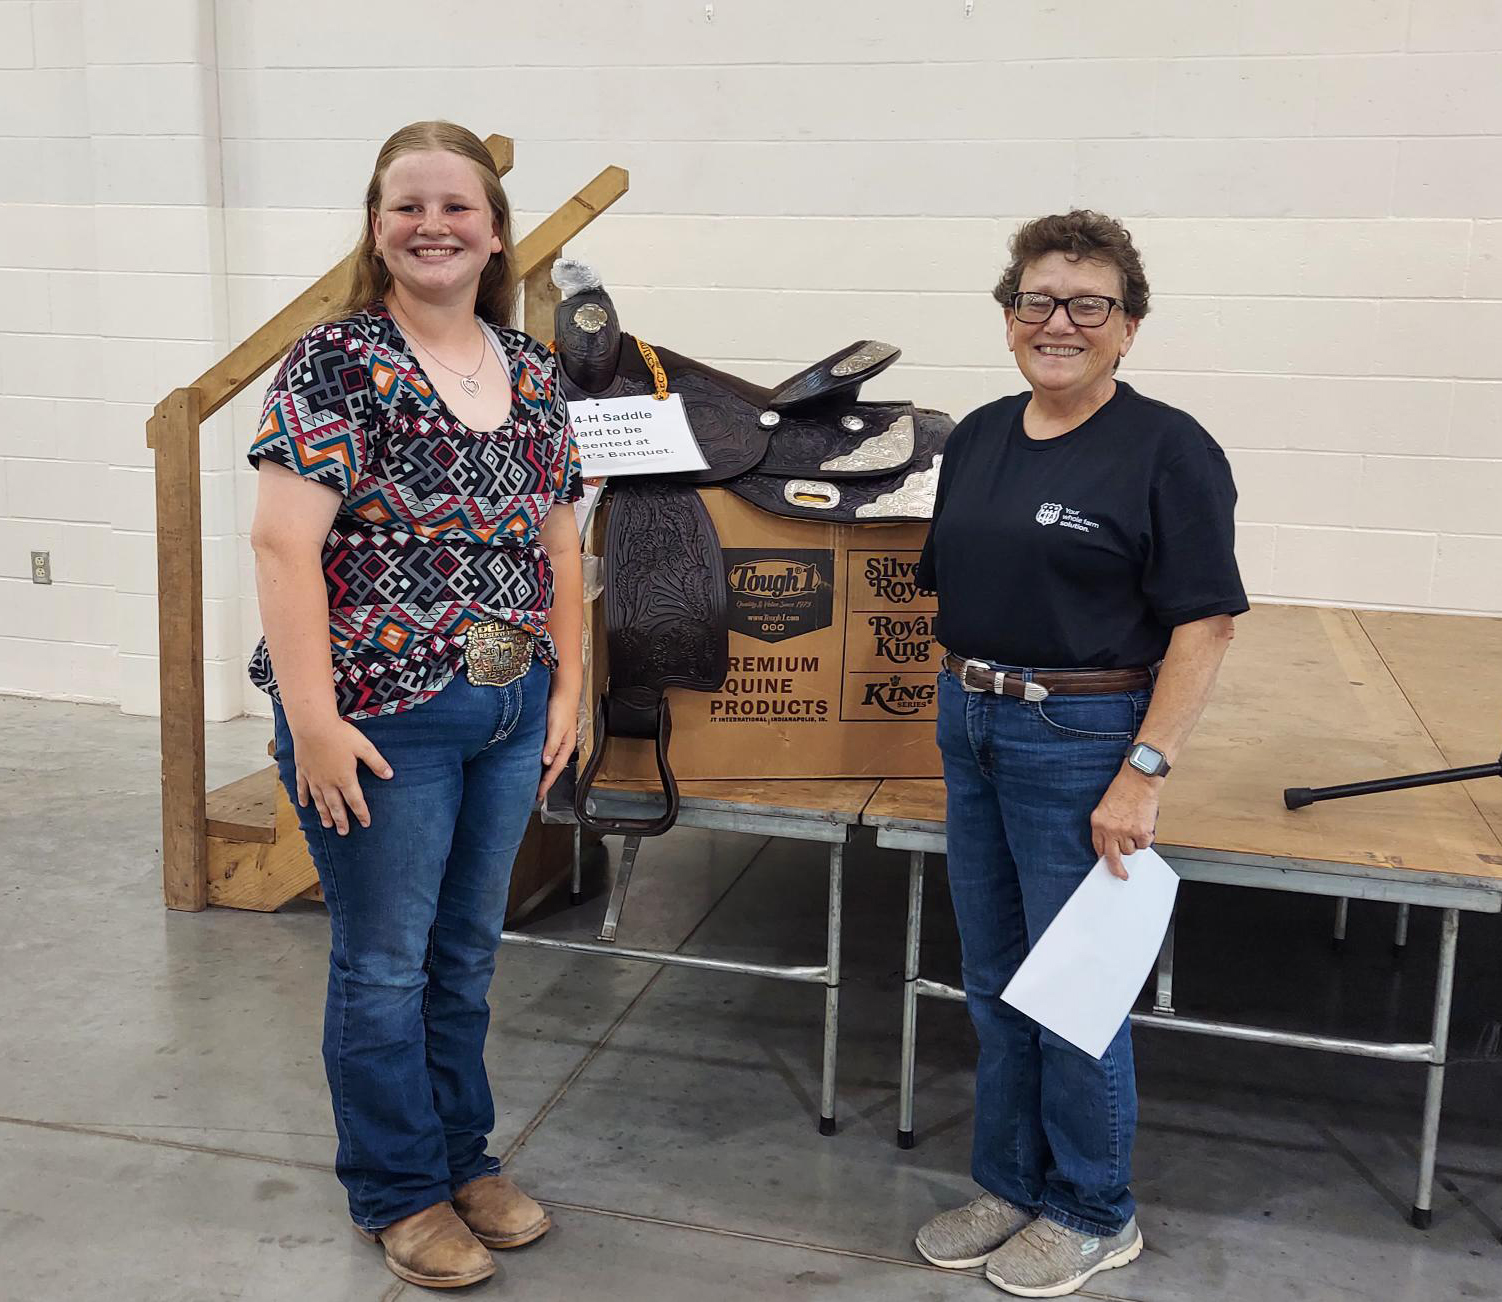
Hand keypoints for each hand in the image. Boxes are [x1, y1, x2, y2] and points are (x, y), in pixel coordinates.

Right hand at [290, 719, 392, 834]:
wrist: (312, 725)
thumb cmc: (340, 734)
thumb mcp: (364, 747)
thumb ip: (377, 763)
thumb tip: (389, 775)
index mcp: (345, 778)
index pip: (355, 801)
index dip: (362, 813)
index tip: (366, 823)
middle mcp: (328, 782)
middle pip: (336, 806)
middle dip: (341, 820)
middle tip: (344, 832)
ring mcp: (314, 778)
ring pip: (319, 801)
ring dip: (324, 814)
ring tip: (327, 825)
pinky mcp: (303, 770)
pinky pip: (302, 788)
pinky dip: (304, 798)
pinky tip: (304, 806)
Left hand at [537, 676, 579, 801]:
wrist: (562, 691)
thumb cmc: (562, 707)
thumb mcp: (556, 728)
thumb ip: (551, 745)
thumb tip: (546, 762)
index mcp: (566, 747)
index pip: (555, 770)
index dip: (547, 784)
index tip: (539, 795)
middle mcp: (561, 746)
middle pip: (552, 768)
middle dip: (544, 782)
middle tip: (535, 794)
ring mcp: (555, 740)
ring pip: (548, 761)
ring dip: (541, 771)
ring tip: (532, 782)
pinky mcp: (549, 734)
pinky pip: (543, 752)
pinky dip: (538, 760)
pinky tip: (531, 762)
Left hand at [1089, 767, 1161, 879]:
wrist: (1139, 779)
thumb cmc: (1124, 789)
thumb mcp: (1105, 806)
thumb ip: (1107, 825)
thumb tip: (1112, 843)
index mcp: (1098, 822)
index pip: (1098, 846)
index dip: (1103, 855)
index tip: (1106, 861)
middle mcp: (1110, 829)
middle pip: (1112, 857)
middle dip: (1116, 869)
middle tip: (1121, 875)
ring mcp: (1126, 832)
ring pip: (1130, 850)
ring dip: (1134, 844)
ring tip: (1135, 828)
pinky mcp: (1142, 832)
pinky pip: (1144, 845)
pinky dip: (1145, 839)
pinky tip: (1143, 826)